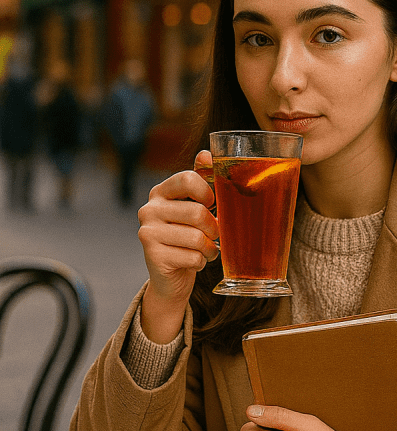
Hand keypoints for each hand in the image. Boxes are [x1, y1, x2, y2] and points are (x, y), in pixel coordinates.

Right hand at [137, 150, 218, 341]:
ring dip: (210, 248)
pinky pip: (193, 257)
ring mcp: (147, 233)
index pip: (189, 179)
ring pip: (196, 238)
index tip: (212, 204)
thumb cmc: (187, 235)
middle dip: (214, 228)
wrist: (171, 276)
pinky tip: (195, 261)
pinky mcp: (153, 256)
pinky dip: (201, 262)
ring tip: (206, 250)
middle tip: (214, 235)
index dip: (208, 193)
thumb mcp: (194, 206)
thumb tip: (206, 154)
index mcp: (160, 192)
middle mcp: (149, 209)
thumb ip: (201, 179)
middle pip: (198, 213)